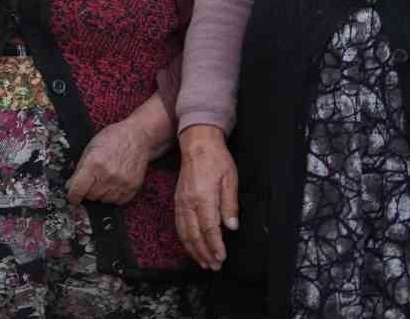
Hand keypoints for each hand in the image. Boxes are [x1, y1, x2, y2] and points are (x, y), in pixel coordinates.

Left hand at [66, 118, 152, 206]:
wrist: (137, 137)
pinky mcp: (133, 187)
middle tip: (91, 179)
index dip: (72, 196)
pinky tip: (113, 182)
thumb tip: (71, 185)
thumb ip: (79, 167)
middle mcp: (108, 175)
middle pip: (90, 196)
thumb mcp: (90, 147)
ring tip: (103, 178)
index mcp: (94, 163)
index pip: (78, 189)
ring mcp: (122, 183)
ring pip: (103, 200)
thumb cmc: (113, 138)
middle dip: (87, 190)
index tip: (72, 197)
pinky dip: (113, 195)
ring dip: (100, 193)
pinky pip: (118, 201)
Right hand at [174, 124, 238, 270]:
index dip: (215, 246)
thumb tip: (231, 227)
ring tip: (203, 262)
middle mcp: (188, 202)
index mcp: (203, 197)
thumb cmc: (217, 160)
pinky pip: (178, 224)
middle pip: (194, 234)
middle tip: (214, 266)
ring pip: (184, 232)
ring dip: (193, 249)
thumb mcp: (230, 180)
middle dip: (204, 252)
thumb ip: (230, 205)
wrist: (197, 144)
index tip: (221, 258)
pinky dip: (184, 238)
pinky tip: (190, 246)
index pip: (209, 228)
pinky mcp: (177, 200)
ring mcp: (180, 201)